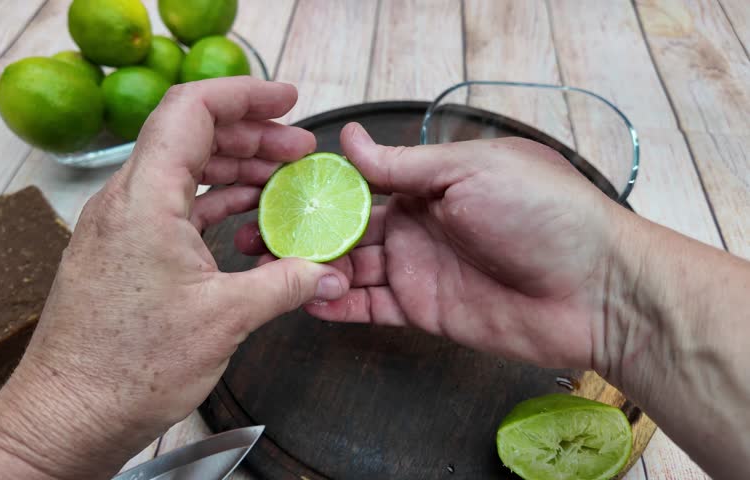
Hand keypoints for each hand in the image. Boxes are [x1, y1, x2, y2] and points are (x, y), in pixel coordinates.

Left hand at [0, 77, 348, 478]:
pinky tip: (248, 216)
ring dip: (235, 169)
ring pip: (184, 172)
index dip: (245, 94)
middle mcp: (126, 201)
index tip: (287, 101)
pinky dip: (214, 203)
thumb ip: (285, 283)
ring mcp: (122, 227)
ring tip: (283, 180)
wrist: (68, 414)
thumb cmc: (129, 367)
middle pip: (191, 136)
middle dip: (251, 134)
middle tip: (299, 150)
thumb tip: (329, 271)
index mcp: (145, 199)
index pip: (191, 110)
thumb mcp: (224, 318)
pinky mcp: (125, 253)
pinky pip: (174, 207)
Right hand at [237, 122, 622, 371]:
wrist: (594, 289)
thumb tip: (348, 139)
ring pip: (351, 267)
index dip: (317, 185)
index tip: (274, 188)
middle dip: (302, 230)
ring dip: (312, 267)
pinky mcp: (423, 310)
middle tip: (255, 233)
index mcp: (430, 182)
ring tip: (271, 268)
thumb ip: (403, 164)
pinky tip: (307, 299)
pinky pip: (370, 307)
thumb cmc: (544, 214)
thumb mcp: (470, 171)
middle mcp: (418, 223)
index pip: (360, 181)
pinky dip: (337, 304)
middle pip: (347, 227)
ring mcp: (418, 268)